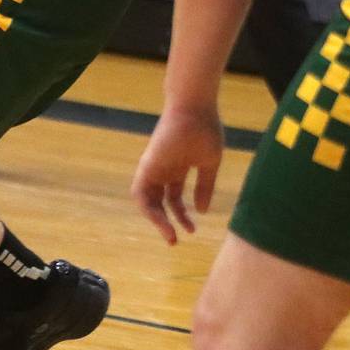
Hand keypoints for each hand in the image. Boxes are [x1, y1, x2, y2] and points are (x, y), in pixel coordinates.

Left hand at [131, 105, 224, 244]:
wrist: (194, 109)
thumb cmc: (204, 130)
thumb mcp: (209, 164)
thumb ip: (205, 186)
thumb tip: (203, 211)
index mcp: (178, 169)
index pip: (175, 198)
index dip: (182, 215)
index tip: (193, 230)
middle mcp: (164, 171)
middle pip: (160, 202)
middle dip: (167, 222)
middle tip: (176, 241)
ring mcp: (154, 168)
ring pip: (148, 200)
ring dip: (156, 220)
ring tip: (171, 236)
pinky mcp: (147, 166)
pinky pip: (140, 192)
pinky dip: (147, 208)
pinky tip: (164, 219)